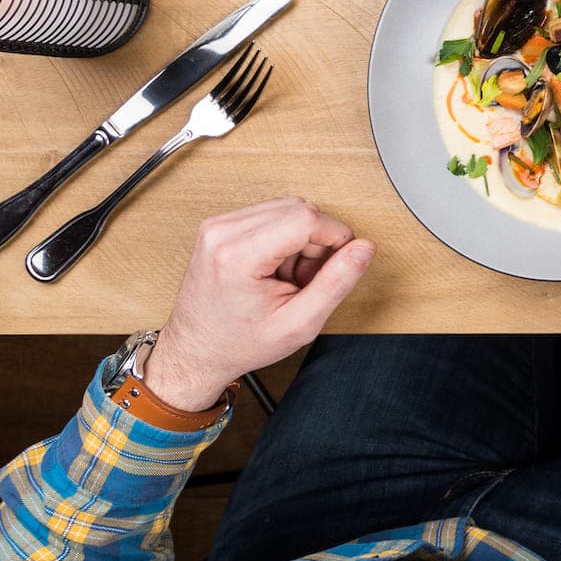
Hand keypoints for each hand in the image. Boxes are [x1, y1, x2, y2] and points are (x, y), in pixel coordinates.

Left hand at [148, 199, 374, 411]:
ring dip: (301, 239)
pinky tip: (276, 268)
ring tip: (289, 277)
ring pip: (288, 208)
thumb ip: (336, 283)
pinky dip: (284, 237)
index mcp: (237, 256)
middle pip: (300, 209)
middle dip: (317, 241)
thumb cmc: (239, 343)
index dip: (336, 237)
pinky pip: (271, 214)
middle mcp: (222, 232)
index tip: (339, 264)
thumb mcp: (299, 325)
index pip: (307, 217)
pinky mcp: (220, 225)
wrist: (196, 351)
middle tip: (306, 279)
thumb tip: (364, 248)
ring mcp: (217, 226)